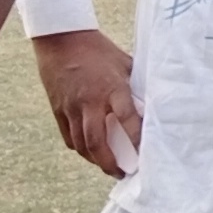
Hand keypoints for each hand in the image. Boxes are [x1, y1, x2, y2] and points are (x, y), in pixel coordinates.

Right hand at [30, 29, 144, 177]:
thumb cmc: (99, 51)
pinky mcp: (58, 110)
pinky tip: (91, 153)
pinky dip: (80, 149)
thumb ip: (137, 86)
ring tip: (109, 167)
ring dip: (95, 160)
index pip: (127, 118)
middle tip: (122, 172)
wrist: (62, 40)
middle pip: (97, 141)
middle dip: (110, 162)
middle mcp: (90, 101)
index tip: (145, 152)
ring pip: (81, 144)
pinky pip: (69, 137)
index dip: (136, 137)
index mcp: (111, 88)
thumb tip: (154, 104)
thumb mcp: (125, 64)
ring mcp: (71, 107)